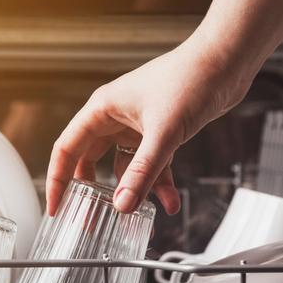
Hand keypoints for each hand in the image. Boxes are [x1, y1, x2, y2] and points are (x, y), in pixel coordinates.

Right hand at [46, 37, 252, 215]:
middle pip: (91, 161)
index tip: (56, 207)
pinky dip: (159, 183)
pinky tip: (170, 202)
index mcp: (102, 109)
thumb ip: (142, 172)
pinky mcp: (159, 132)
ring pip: (125, 167)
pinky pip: (151, 164)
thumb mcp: (163, 132)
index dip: (57, 180)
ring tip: (141, 217)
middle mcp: (114, 117)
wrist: (226, 61)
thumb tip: (123, 205)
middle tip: (91, 220)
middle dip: (93, 192)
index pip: (66, 149)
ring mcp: (136, 126)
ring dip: (134, 191)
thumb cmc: (190, 79)